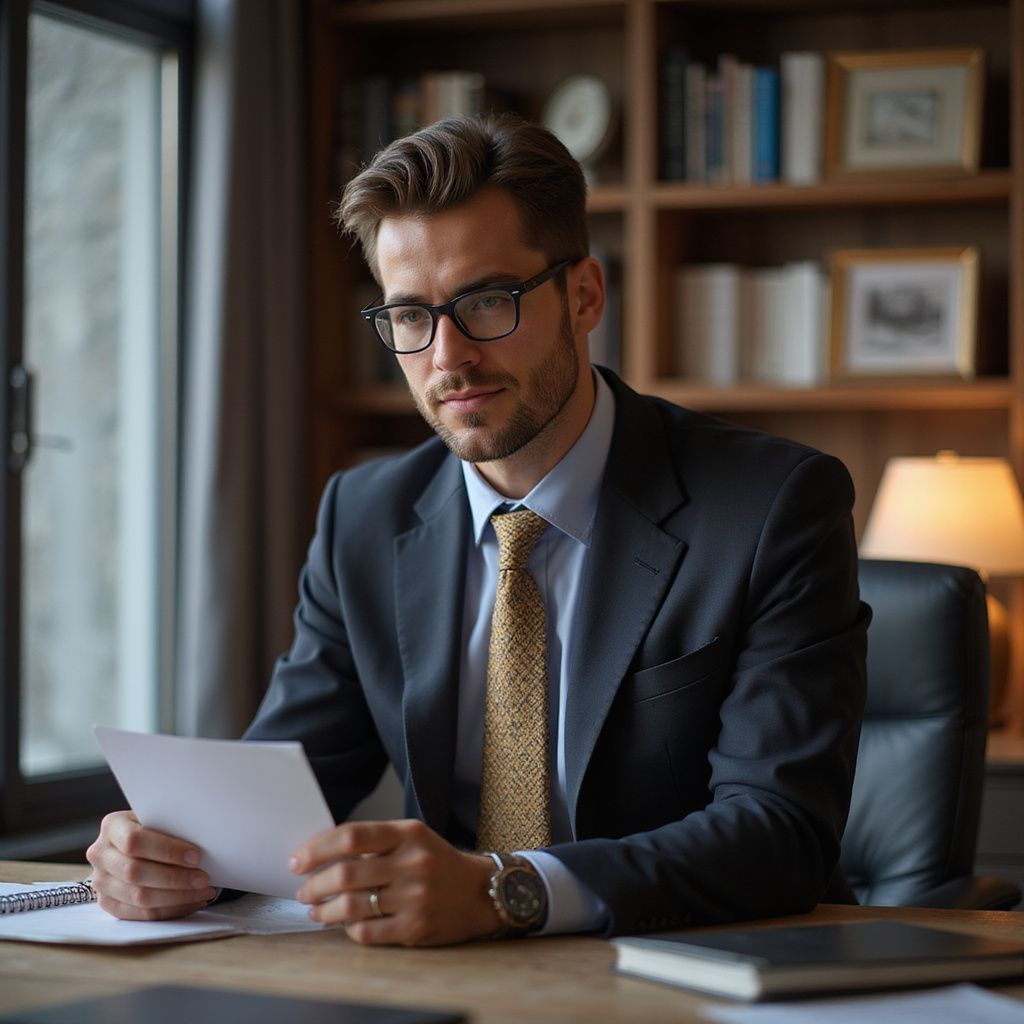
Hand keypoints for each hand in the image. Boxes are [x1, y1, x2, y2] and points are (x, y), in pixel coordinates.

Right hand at [86, 810, 216, 920]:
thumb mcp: (160, 816)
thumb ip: (171, 824)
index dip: (167, 850)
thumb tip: (204, 837)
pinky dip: (170, 910)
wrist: (135, 842)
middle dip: (175, 878)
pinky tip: (192, 901)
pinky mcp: (108, 904)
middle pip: (135, 872)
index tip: (196, 856)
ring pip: (139, 897)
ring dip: (176, 897)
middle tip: (203, 878)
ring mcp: (101, 882)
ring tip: (203, 891)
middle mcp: (100, 854)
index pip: (134, 841)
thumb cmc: (156, 826)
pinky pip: (141, 914)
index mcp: (112, 825)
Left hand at [291, 819, 500, 945]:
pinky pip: (366, 931)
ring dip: (324, 911)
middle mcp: (412, 863)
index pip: (352, 836)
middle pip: (346, 874)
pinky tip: (344, 924)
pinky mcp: (415, 928)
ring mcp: (414, 898)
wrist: (480, 892)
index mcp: (409, 834)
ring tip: (316, 910)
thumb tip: (323, 855)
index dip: (317, 848)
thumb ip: (375, 842)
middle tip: (303, 890)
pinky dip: (348, 929)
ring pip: (350, 907)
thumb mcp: (413, 838)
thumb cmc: (438, 863)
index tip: (298, 860)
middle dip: (314, 885)